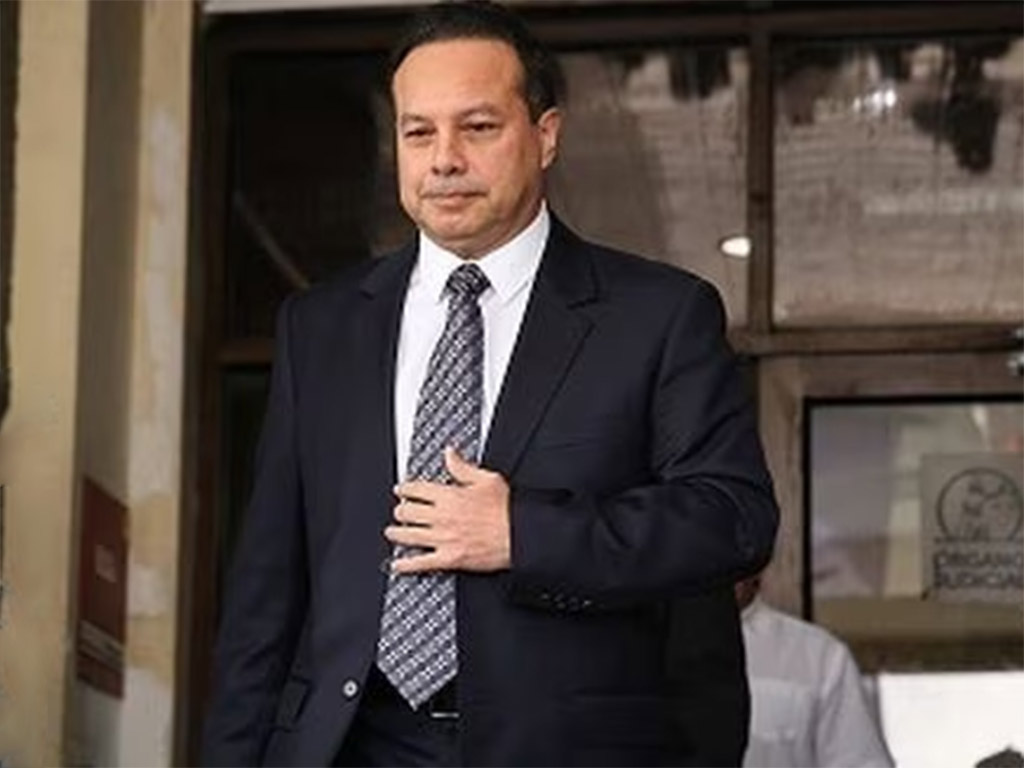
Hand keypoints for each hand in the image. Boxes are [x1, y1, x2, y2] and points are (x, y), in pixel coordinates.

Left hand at [386, 447, 510, 573]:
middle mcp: (442, 517)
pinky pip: (420, 563)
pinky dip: (405, 565)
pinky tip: (398, 564)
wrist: (519, 536)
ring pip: (408, 535)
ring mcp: (443, 539)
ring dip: (396, 533)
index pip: (416, 490)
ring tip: (392, 532)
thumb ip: (462, 467)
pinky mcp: (449, 558)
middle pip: (407, 512)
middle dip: (399, 510)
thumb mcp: (487, 479)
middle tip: (399, 511)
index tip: (401, 490)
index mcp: (449, 496)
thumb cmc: (507, 509)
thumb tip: (449, 454)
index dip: (404, 489)